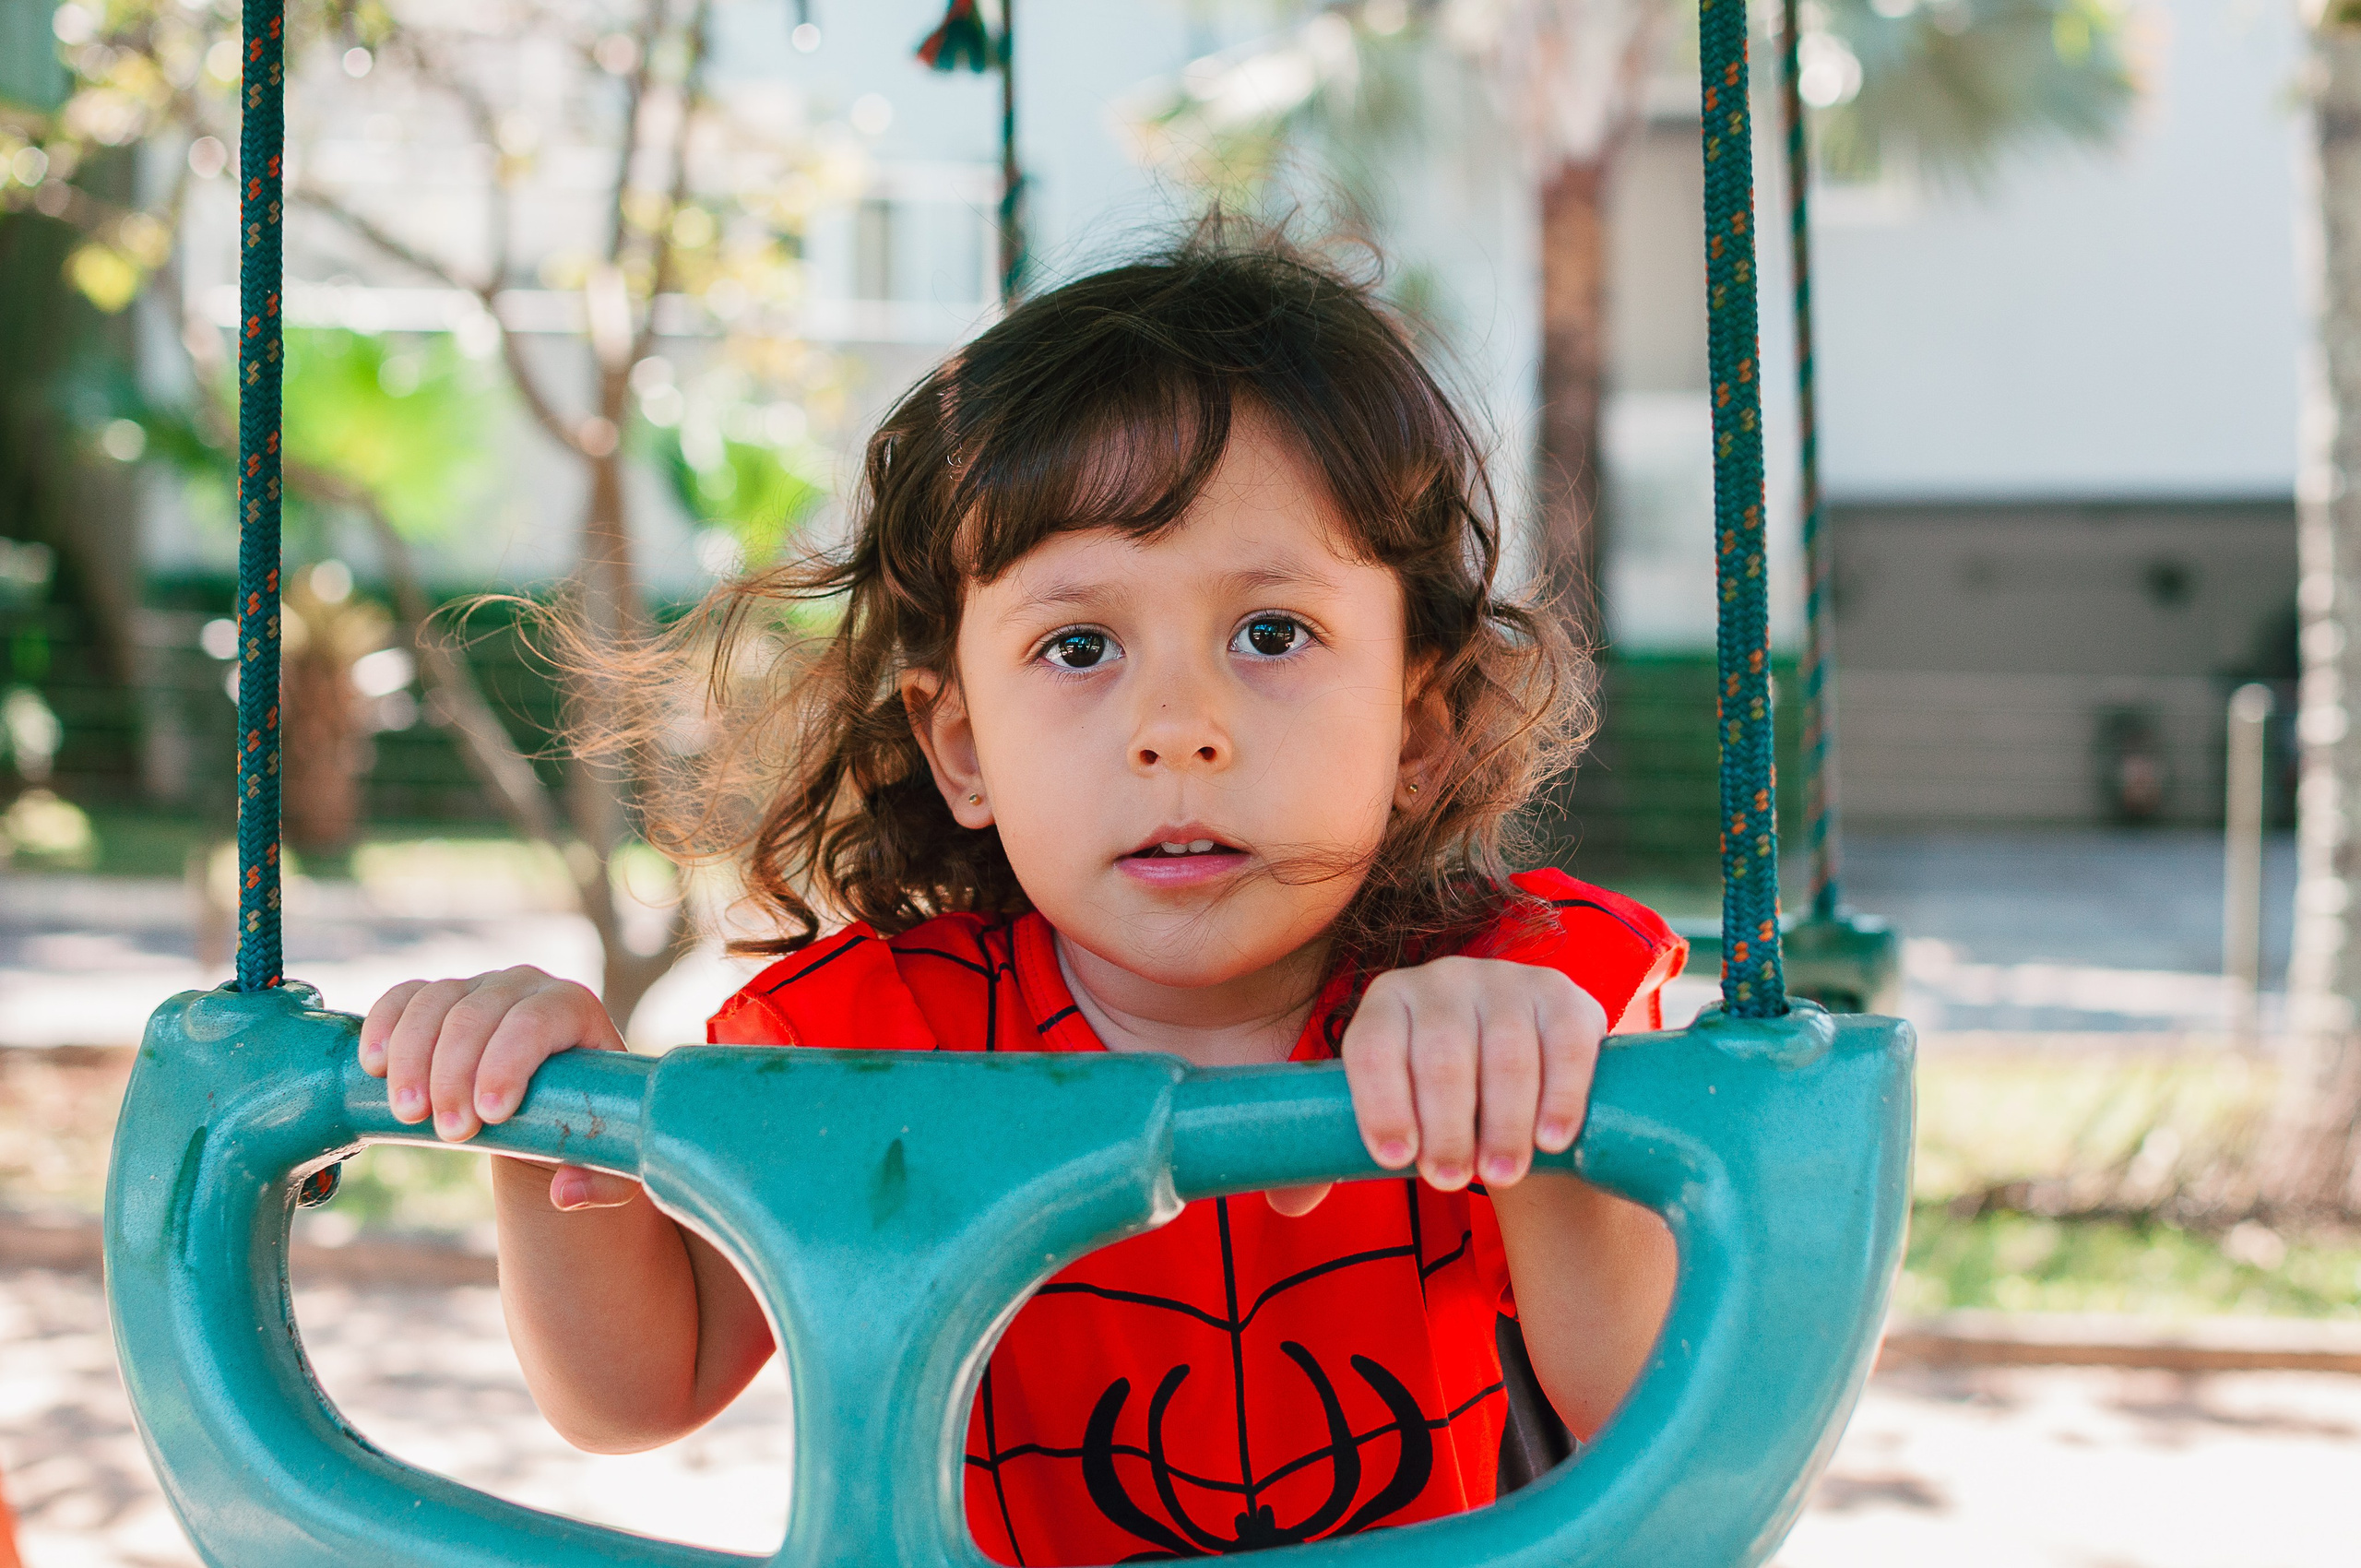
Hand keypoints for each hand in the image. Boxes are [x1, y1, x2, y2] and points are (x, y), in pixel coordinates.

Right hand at [359, 966, 639, 1209]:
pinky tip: (373, 1066)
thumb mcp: (607, 1154)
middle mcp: (525, 986)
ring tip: (410, 1115)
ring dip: (413, 1059)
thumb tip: (564, 1192)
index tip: (491, 1116)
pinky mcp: (438, 998)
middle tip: (450, 1133)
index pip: (536, 1021)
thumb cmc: (584, 1123)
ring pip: (435, 1002)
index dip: (507, 1062)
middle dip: (456, 1073)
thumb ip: (603, 1180)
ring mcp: (478, 987)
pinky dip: (383, 1026)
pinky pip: (403, 997)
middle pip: (479, 1013)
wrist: (548, 1103)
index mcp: (574, 1008)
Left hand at [1272, 957, 1605, 1214]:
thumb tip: (1287, 1205)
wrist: (1519, 1077)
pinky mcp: (1565, 997)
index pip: (1373, 1047)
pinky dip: (1561, 1095)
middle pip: (1441, 1055)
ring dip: (1503, 1121)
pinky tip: (1551, 1140)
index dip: (1380, 1104)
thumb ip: (1328, 1158)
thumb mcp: (1388, 1116)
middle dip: (1444, 1125)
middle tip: (1448, 1180)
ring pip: (1505, 1052)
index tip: (1393, 1161)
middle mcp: (1443, 980)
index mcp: (1387, 1002)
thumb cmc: (1434, 1104)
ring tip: (1499, 1175)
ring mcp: (1508, 982)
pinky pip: (1565, 1044)